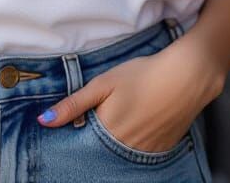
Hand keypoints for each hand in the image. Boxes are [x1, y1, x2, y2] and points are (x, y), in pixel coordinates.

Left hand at [36, 35, 224, 152]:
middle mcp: (125, 149)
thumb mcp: (103, 83)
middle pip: (101, 152)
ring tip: (124, 117)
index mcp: (107, 132)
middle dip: (95, 141)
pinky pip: (140, 154)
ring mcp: (145, 153)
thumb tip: (43, 121)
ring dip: (115, 143)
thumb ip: (74, 104)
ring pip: (121, 154)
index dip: (78, 134)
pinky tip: (138, 123)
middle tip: (105, 116)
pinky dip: (134, 143)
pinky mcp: (161, 150)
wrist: (186, 76)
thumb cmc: (142, 75)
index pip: (82, 145)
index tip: (77, 124)